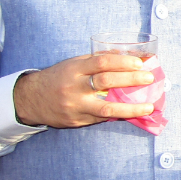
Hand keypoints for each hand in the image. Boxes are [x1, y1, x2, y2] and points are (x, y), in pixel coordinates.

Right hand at [13, 54, 154, 127]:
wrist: (31, 99)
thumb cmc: (59, 77)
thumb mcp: (74, 64)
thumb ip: (96, 62)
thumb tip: (129, 57)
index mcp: (74, 69)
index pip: (101, 62)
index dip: (122, 62)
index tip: (140, 63)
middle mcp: (74, 87)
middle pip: (106, 82)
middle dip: (131, 80)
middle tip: (149, 79)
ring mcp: (75, 106)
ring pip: (107, 109)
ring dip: (131, 109)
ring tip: (149, 107)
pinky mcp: (77, 121)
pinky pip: (101, 119)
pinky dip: (118, 115)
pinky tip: (133, 113)